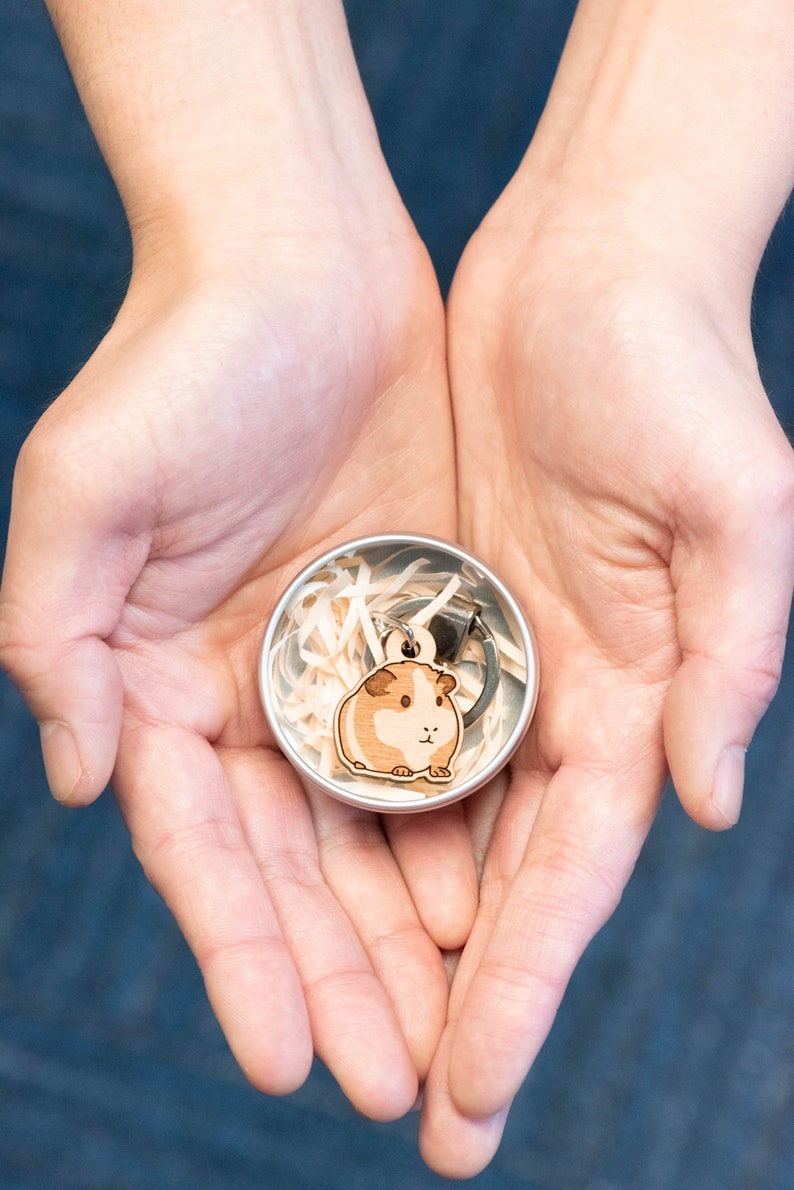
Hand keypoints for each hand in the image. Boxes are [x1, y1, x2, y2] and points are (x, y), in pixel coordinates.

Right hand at [0, 209, 484, 1117]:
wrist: (300, 268)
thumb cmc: (180, 362)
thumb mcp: (85, 488)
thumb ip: (55, 638)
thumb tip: (90, 784)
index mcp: (157, 684)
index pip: (202, 854)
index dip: (241, 958)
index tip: (287, 1060)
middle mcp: (246, 696)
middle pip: (294, 870)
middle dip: (338, 981)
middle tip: (394, 1089)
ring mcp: (337, 669)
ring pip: (376, 832)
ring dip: (408, 937)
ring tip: (454, 1039)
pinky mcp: (417, 627)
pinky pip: (448, 749)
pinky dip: (467, 832)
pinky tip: (499, 910)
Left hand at [418, 185, 793, 1172]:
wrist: (591, 270)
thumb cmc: (678, 372)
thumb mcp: (736, 505)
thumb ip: (729, 656)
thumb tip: (698, 804)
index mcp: (634, 696)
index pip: (571, 876)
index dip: (525, 990)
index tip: (471, 1094)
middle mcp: (558, 699)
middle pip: (498, 881)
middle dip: (456, 1000)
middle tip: (405, 1121)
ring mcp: (489, 658)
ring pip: (430, 824)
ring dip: (393, 930)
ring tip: (343, 1034)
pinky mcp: (429, 606)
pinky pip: (380, 723)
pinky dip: (350, 805)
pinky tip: (305, 876)